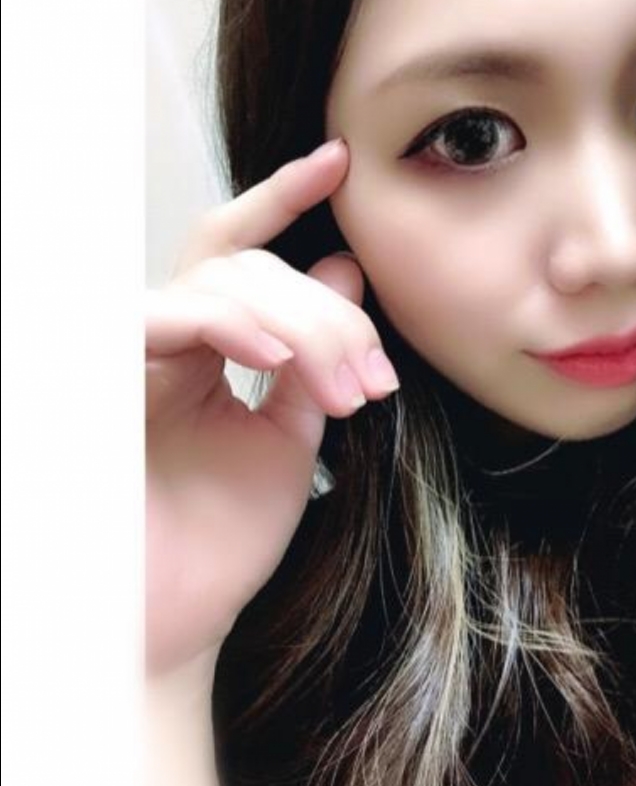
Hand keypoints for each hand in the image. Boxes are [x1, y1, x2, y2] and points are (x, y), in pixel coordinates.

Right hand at [145, 138, 397, 677]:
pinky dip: (232, 324)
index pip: (238, 251)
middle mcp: (166, 341)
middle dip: (330, 313)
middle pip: (253, 268)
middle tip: (376, 379)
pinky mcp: (109, 382)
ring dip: (304, 325)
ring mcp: (134, 358)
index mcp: (208, 350)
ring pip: (223, 281)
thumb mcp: (291, 439)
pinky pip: (169, 315)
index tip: (339, 160)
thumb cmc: (222, 542)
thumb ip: (313, 358)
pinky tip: (279, 360)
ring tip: (348, 389)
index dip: (282, 197)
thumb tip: (343, 266)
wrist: (175, 626)